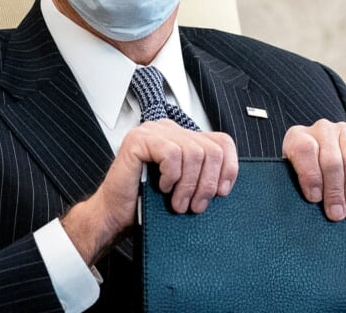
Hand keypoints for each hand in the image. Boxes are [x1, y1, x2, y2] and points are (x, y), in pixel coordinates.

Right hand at [62, 120, 237, 264]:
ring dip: (188, 185)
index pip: (222, 141)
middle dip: (207, 184)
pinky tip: (162, 187)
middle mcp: (170, 129)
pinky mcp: (139, 139)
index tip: (222, 192)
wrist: (116, 215)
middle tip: (196, 206)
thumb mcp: (186, 187)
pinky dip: (171, 176)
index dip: (229, 168)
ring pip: (194, 153)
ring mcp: (154, 131)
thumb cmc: (147, 203)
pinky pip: (172, 154)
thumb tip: (228, 181)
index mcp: (183, 137)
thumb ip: (203, 175)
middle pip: (211, 149)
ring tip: (178, 203)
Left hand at [282, 119, 345, 221]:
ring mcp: (344, 129)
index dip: (310, 175)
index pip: (303, 150)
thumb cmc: (309, 173)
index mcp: (297, 136)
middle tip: (336, 214)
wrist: (327, 157)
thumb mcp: (296, 177)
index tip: (314, 198)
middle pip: (331, 159)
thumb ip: (299, 185)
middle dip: (335, 191)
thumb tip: (313, 204)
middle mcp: (321, 128)